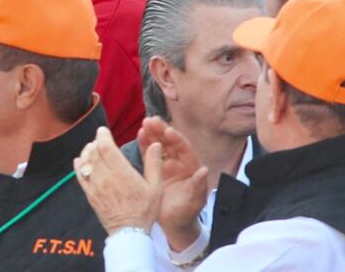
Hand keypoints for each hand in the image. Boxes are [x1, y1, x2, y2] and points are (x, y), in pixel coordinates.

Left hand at [74, 127, 162, 234]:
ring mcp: (95, 186)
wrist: (130, 233)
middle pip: (94, 152)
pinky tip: (81, 160)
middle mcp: (106, 177)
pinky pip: (79, 176)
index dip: (102, 135)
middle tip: (101, 140)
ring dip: (88, 151)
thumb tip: (156, 144)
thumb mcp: (156, 187)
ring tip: (93, 148)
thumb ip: (154, 164)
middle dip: (96, 142)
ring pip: (85, 161)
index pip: (106, 147)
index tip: (103, 131)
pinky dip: (79, 165)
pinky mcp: (89, 195)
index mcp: (122, 173)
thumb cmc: (145, 210)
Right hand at [137, 118, 208, 249]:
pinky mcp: (155, 168)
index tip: (168, 130)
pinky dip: (145, 143)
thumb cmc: (186, 213)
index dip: (176, 139)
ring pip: (159, 145)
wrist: (173, 223)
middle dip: (162, 131)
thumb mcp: (194, 202)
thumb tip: (205, 170)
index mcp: (191, 168)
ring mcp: (166, 164)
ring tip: (144, 123)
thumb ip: (198, 186)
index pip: (184, 149)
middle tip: (152, 120)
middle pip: (170, 143)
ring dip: (152, 133)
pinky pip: (149, 153)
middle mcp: (179, 163)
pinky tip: (139, 134)